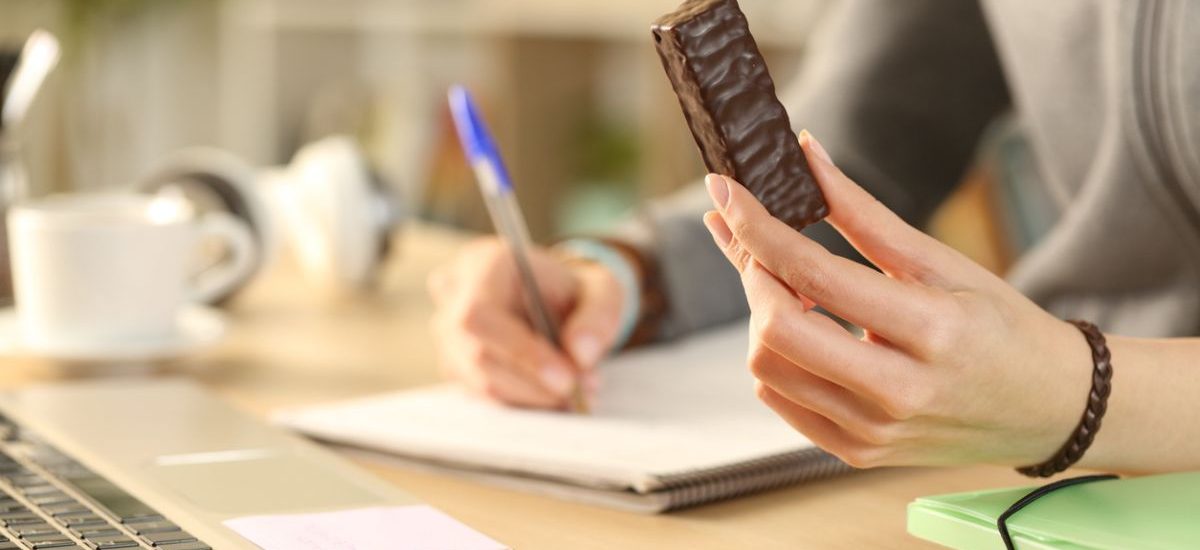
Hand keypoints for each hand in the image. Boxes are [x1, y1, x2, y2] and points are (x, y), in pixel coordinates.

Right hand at [427, 238, 623, 408]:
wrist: (555, 302)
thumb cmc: (573, 291)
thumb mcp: (602, 290)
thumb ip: (598, 316)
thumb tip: (581, 355)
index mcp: (483, 264)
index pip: (481, 315)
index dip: (520, 352)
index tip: (566, 378)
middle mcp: (454, 299)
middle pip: (477, 355)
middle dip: (533, 383)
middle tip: (580, 391)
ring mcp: (449, 337)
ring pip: (481, 382)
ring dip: (533, 397)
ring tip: (579, 391)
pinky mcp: (456, 367)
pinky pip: (485, 397)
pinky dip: (524, 404)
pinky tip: (556, 395)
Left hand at [701, 132, 1092, 468]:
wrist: (1051, 409)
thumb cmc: (1002, 326)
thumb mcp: (943, 261)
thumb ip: (866, 215)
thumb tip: (807, 156)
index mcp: (932, 330)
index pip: (815, 276)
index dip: (757, 228)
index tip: (724, 190)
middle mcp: (899, 391)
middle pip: (775, 330)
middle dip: (751, 273)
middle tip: (756, 241)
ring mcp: (874, 432)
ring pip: (766, 369)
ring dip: (759, 315)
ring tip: (785, 284)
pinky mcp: (858, 452)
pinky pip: (779, 401)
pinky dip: (773, 357)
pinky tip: (799, 328)